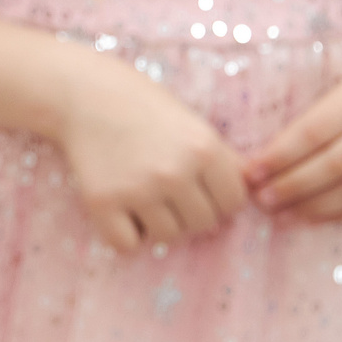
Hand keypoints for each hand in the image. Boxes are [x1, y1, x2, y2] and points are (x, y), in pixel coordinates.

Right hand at [54, 54, 249, 252]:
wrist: (85, 96)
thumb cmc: (145, 109)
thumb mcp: (195, 126)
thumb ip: (224, 160)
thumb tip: (257, 194)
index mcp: (205, 151)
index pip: (233, 204)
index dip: (218, 199)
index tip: (198, 186)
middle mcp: (174, 173)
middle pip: (202, 224)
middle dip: (189, 213)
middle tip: (167, 192)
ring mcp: (137, 190)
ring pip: (167, 237)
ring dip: (158, 224)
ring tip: (143, 197)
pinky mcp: (102, 202)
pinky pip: (126, 244)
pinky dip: (125, 235)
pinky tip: (120, 210)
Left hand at [249, 62, 341, 223]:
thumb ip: (310, 121)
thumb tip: (259, 161)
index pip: (315, 130)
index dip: (280, 155)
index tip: (250, 173)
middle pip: (336, 162)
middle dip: (293, 185)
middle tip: (261, 200)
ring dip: (314, 207)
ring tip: (280, 217)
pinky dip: (341, 216)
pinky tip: (312, 220)